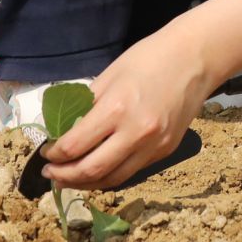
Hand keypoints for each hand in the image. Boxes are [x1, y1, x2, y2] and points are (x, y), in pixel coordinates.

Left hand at [40, 23, 214, 189]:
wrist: (195, 58)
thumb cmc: (149, 58)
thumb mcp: (111, 74)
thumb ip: (87, 104)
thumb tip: (64, 129)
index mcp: (117, 108)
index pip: (75, 145)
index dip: (54, 154)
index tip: (46, 152)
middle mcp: (136, 132)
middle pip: (92, 170)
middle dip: (64, 176)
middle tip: (51, 174)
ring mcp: (154, 145)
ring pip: (113, 179)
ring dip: (86, 183)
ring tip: (70, 179)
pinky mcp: (166, 151)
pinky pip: (132, 171)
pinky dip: (110, 174)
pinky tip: (98, 169)